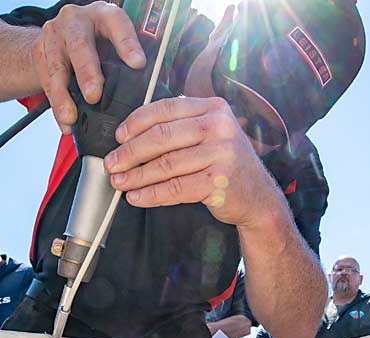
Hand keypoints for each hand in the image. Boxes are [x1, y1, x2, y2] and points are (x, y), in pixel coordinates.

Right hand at [32, 1, 146, 133]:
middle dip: (87, 73)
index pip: (117, 24)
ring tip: (71, 117)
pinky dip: (56, 106)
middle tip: (94, 96)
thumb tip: (150, 87)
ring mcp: (54, 35)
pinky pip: (46, 83)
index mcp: (102, 14)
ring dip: (63, 96)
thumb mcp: (113, 39)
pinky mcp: (39, 52)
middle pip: (80, 46)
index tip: (138, 64)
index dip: (127, 43)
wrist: (58, 34)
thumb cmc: (95, 40)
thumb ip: (127, 56)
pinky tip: (64, 123)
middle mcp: (75, 20)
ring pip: (57, 68)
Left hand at [104, 96, 284, 228]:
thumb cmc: (226, 164)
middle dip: (130, 152)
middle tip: (111, 163)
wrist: (258, 197)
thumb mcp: (212, 134)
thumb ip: (183, 124)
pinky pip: (175, 188)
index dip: (136, 123)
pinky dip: (151, 194)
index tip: (119, 137)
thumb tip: (134, 129)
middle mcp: (219, 126)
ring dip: (136, 175)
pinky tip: (137, 197)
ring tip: (119, 182)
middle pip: (162, 137)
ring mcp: (221, 154)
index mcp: (213, 108)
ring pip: (166, 165)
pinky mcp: (218, 182)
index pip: (166, 108)